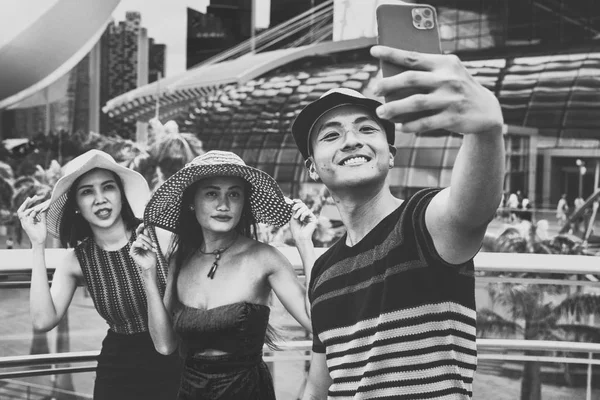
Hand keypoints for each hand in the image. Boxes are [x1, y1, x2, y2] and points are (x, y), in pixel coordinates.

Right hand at [17, 196, 49, 245]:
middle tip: (33, 197)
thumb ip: (43, 215)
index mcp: (27, 220)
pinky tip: (37, 209)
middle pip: (21, 210)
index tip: (35, 197)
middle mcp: (24, 221)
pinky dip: (32, 213)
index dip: (29, 203)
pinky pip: (28, 217)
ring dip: (27, 206)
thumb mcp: (43, 222)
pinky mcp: (26, 226)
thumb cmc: (41, 233)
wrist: (40, 242)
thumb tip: (46, 207)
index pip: (25, 209)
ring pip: (21, 213)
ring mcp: (24, 224)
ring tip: (33, 202)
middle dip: (26, 203)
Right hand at [130, 224, 157, 271]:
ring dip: (147, 244)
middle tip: (154, 245)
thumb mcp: (151, 244)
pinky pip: (135, 244)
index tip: (145, 223)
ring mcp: (134, 247)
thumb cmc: (151, 255)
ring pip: (139, 239)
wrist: (151, 264)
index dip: (141, 226)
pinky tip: (145, 248)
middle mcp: (137, 243)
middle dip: (149, 240)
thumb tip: (148, 227)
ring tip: (151, 249)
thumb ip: (149, 236)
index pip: (140, 232)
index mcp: (142, 241)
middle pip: (141, 235)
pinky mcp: (132, 252)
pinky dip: (141, 245)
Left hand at [286, 198, 317, 241]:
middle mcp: (306, 215)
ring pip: (305, 208)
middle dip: (298, 206)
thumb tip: (295, 202)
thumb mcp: (293, 217)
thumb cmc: (295, 229)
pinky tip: (301, 220)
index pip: (301, 205)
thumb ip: (295, 210)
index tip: (293, 201)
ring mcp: (310, 217)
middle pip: (303, 205)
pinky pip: (308, 212)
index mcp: (301, 214)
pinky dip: (303, 215)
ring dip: (299, 212)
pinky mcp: (313, 219)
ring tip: (296, 218)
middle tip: (293, 209)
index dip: (298, 202)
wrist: (299, 236)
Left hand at [371, 45, 503, 135]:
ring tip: (381, 112)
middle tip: (374, 89)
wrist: (486, 110)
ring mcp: (451, 99)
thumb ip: (426, 73)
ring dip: (394, 107)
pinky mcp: (453, 117)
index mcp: (444, 63)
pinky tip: (399, 126)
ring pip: (416, 102)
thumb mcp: (448, 74)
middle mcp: (448, 79)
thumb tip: (391, 80)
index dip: (392, 53)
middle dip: (388, 83)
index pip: (413, 57)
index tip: (374, 51)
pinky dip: (410, 125)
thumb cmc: (457, 89)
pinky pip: (426, 122)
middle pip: (411, 79)